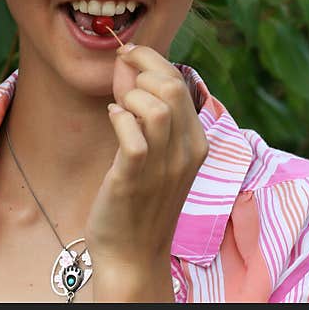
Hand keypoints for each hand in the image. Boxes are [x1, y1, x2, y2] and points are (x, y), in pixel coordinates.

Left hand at [85, 43, 208, 300]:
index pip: (181, 82)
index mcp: (196, 143)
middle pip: (172, 86)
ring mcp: (163, 166)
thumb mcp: (162, 157)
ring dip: (131, 95)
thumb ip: (156, 118)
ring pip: (157, 106)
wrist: (133, 254)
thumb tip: (132, 71)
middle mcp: (186, 152)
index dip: (152, 60)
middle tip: (120, 68)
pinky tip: (112, 118)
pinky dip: (119, 118)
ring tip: (120, 105)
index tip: (129, 55)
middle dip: (141, 66)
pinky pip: (132, 135)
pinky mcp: (134, 178)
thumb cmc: (143, 200)